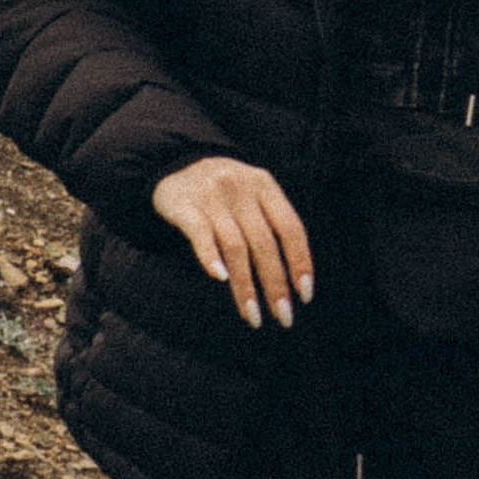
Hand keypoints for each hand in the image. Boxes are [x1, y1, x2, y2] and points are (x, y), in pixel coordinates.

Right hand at [153, 157, 314, 328]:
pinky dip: (210, 256)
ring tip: (253, 316)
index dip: (300, 262)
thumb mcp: (253, 194)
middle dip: (276, 284)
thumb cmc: (224, 191)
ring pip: (235, 247)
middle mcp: (241, 189)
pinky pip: (200, 234)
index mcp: (265, 186)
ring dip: (245, 286)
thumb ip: (270, 223)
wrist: (174, 161)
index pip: (290, 229)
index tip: (304, 295)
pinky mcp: (184, 205)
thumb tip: (294, 276)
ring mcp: (212, 197)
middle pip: (264, 243)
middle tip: (284, 317)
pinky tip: (220, 278)